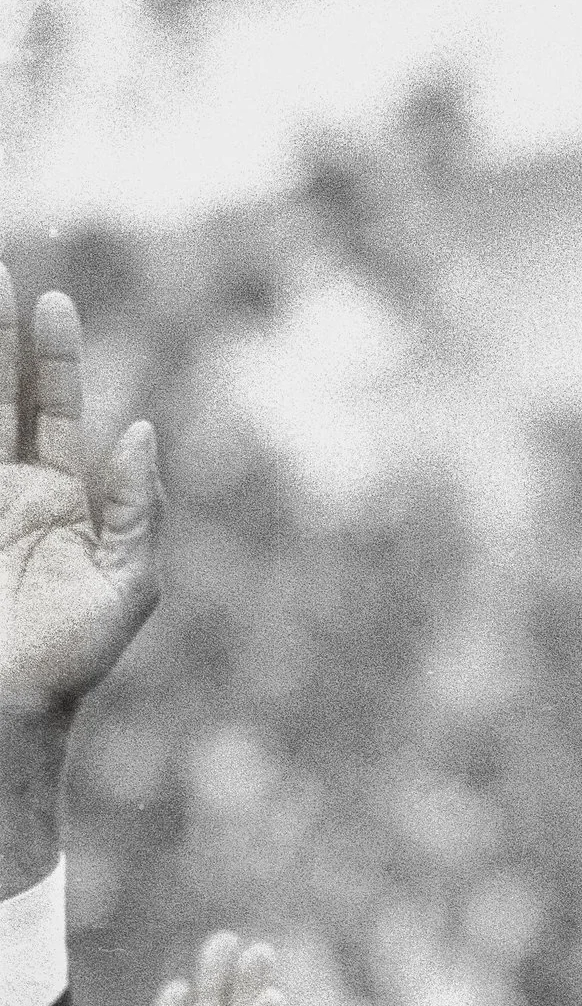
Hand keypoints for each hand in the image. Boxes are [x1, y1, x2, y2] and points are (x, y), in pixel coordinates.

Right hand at [0, 271, 161, 728]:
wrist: (5, 704)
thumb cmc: (70, 660)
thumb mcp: (125, 587)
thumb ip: (136, 510)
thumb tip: (142, 431)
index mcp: (57, 502)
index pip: (55, 412)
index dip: (53, 358)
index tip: (52, 301)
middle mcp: (7, 489)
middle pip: (0, 393)